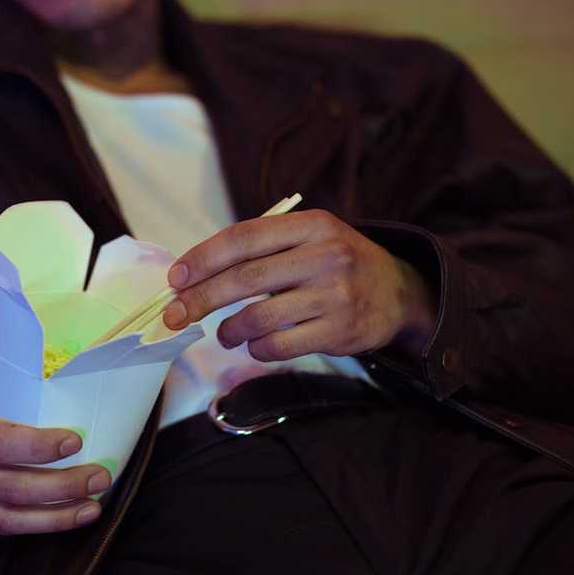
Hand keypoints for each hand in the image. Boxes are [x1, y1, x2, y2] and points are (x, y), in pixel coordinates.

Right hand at [0, 342, 108, 533]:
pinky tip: (60, 520)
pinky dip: (29, 528)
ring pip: (5, 518)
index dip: (35, 446)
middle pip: (8, 488)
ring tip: (92, 507)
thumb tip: (4, 334)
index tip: (74, 439)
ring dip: (54, 517)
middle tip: (100, 476)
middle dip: (61, 487)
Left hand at [162, 209, 435, 360]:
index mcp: (312, 225)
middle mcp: (325, 256)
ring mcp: (335, 296)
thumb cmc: (336, 263)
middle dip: (201, 299)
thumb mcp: (310, 238)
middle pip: (245, 279)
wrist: (399, 293)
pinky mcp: (339, 331)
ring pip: (258, 317)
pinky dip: (256, 349)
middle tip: (174, 314)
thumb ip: (263, 248)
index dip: (204, 258)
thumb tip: (195, 273)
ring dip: (229, 330)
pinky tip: (256, 345)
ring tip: (226, 333)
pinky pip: (278, 346)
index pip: (245, 238)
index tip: (176, 277)